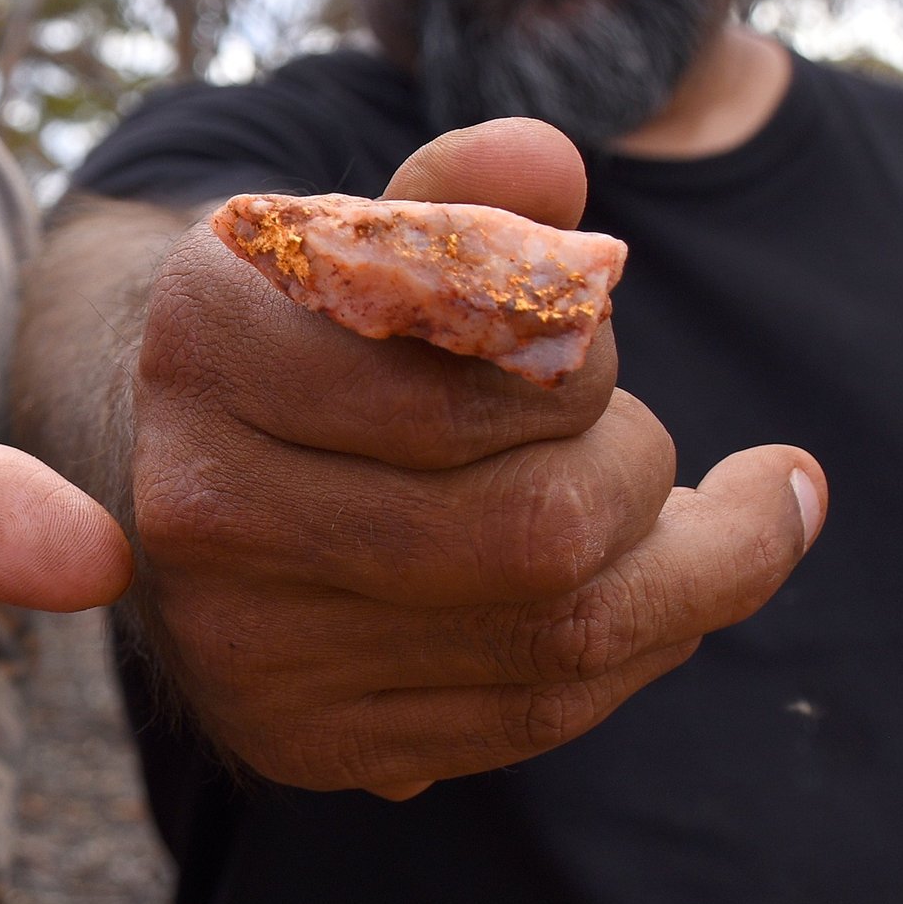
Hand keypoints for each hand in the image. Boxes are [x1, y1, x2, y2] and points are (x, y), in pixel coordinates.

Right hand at [131, 118, 828, 796]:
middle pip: (535, 532)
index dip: (592, 362)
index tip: (604, 334)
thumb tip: (541, 163)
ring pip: (556, 642)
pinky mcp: (302, 740)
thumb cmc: (313, 334)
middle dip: (643, 474)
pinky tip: (666, 589)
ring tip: (720, 513)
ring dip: (684, 574)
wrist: (182, 466)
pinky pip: (532, 720)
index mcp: (210, 341)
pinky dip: (638, 650)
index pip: (481, 380)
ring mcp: (246, 647)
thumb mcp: (360, 236)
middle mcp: (204, 508)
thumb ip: (456, 198)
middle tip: (643, 433)